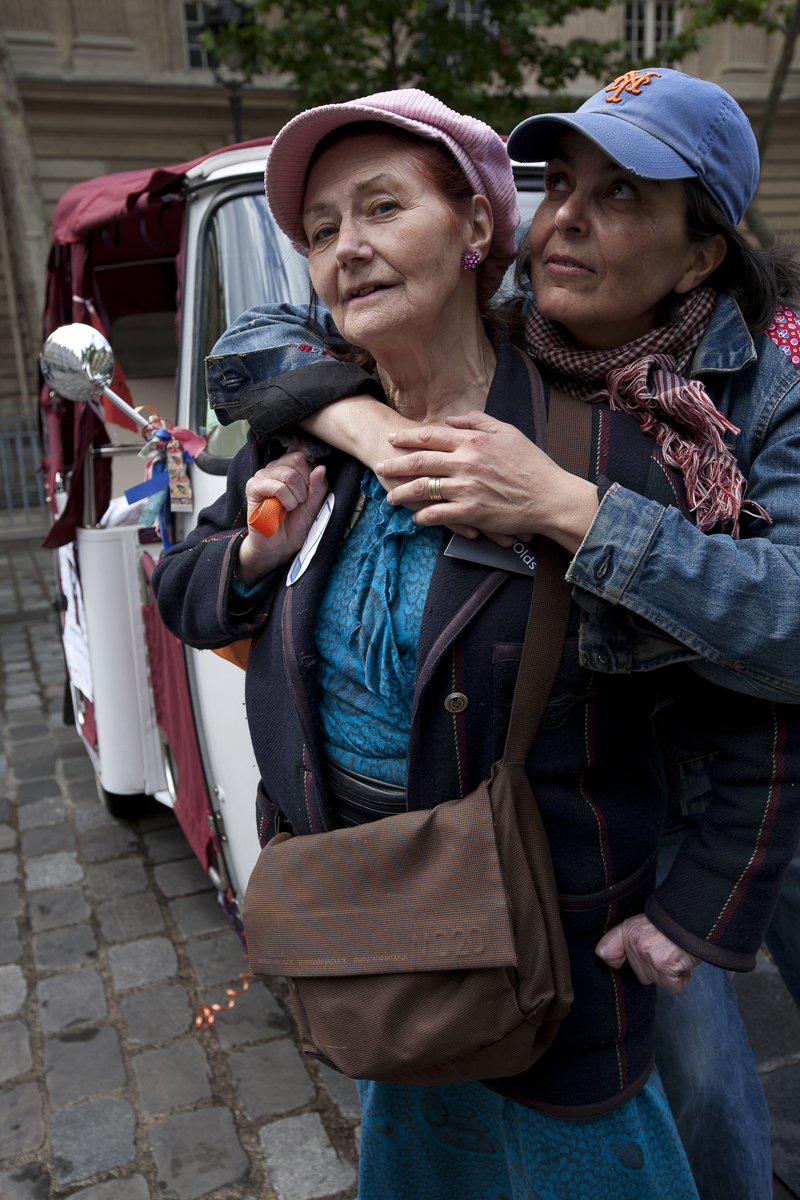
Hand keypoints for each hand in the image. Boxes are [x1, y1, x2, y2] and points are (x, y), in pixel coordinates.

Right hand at [236, 449, 326, 585]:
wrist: (280, 545)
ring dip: (296, 497)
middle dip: (306, 485)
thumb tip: (321, 467)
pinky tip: (281, 510)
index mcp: (290, 467)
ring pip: (289, 475)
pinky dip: (285, 501)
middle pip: (298, 460)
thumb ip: (319, 487)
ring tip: (290, 507)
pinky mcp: (253, 486)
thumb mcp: (314, 505)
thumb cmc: (296, 524)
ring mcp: (263, 475)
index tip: (310, 491)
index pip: (304, 453)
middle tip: (300, 501)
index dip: (312, 472)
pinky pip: (277, 486)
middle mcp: (275, 467)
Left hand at [375, 411, 598, 553]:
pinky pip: (439, 514)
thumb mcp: (508, 432)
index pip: (431, 436)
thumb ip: (478, 421)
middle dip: (395, 465)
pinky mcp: (472, 512)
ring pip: (424, 488)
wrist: (550, 496)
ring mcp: (467, 488)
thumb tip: (453, 420)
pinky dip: (423, 516)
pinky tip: (415, 519)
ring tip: (390, 498)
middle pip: (420, 461)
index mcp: (473, 441)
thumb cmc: (531, 464)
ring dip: (403, 494)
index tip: (391, 439)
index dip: (407, 437)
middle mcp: (466, 462)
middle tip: (379, 468)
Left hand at [595, 915, 700, 993]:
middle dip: (657, 969)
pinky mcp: (663, 966)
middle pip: (641, 975)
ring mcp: (648, 956)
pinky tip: (683, 962)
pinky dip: (681, 978)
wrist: (693, 917)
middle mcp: (634, 944)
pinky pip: (672, 986)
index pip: (605, 952)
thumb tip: (627, 962)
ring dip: (671, 974)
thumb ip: (636, 940)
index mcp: (628, 930)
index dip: (614, 961)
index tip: (621, 963)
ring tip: (677, 955)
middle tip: (668, 952)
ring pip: (658, 982)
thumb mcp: (647, 923)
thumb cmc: (674, 922)